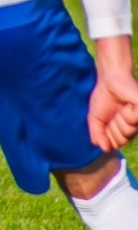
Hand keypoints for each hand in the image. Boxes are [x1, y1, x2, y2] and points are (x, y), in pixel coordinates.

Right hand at [88, 37, 137, 151]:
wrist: (109, 80)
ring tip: (122, 107)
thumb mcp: (95, 120)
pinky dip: (128, 115)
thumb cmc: (103, 98)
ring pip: (129, 132)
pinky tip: (127, 106)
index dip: (107, 135)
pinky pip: (135, 122)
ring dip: (120, 120)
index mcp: (122, 130)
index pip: (115, 144)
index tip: (106, 120)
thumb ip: (97, 135)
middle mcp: (133, 127)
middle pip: (122, 140)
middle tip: (114, 113)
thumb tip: (104, 149)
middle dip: (113, 128)